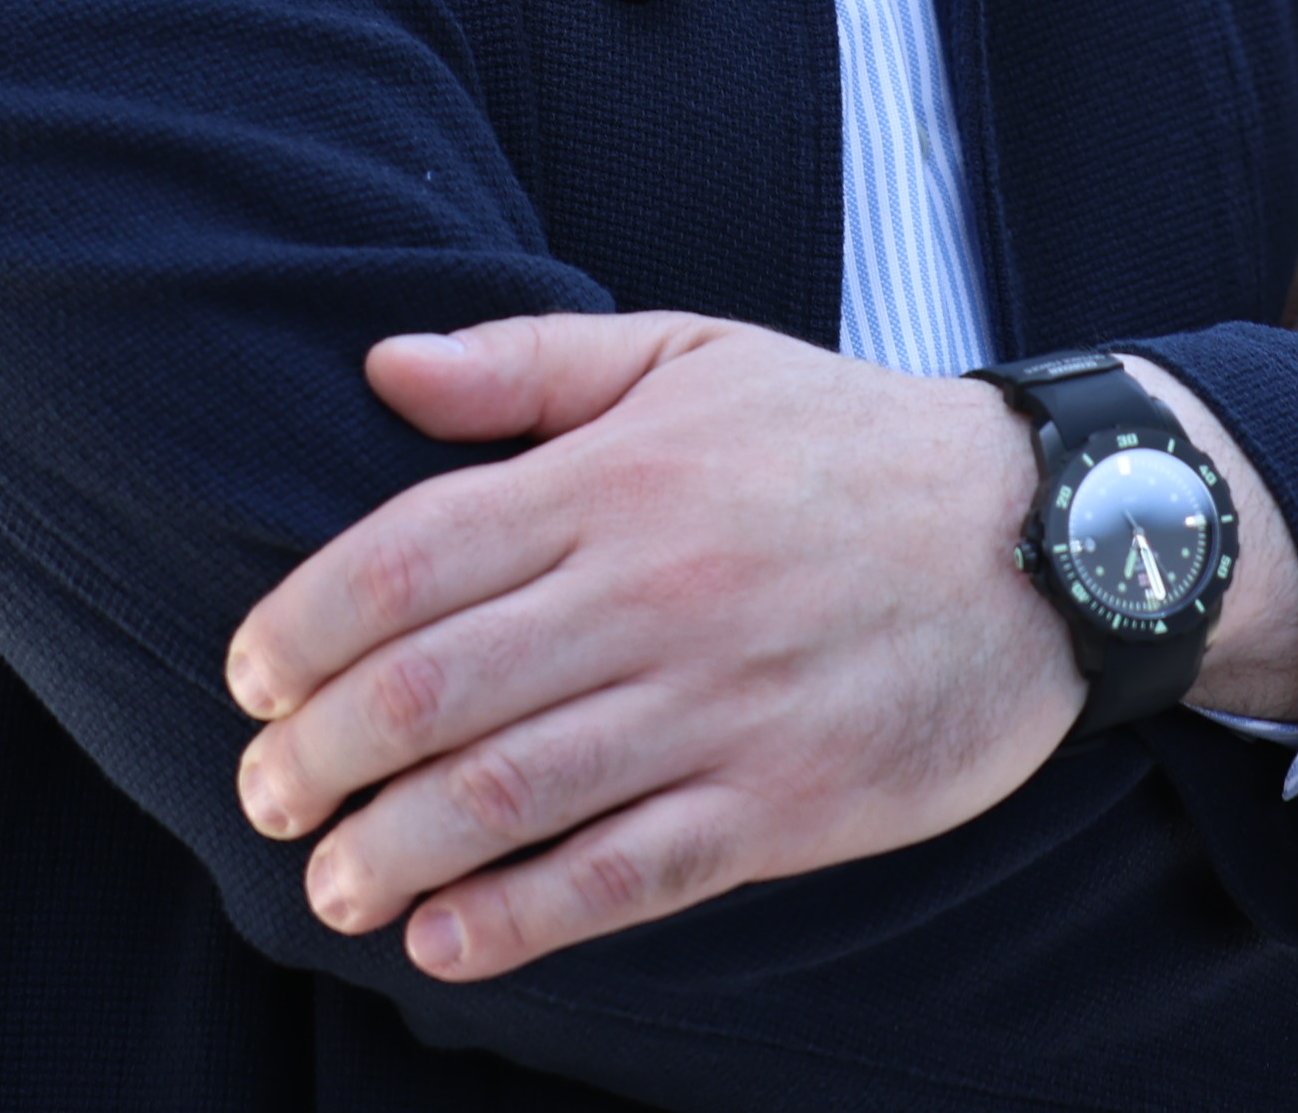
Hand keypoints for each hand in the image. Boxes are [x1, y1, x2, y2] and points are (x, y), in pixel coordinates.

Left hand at [221, 313, 1077, 982]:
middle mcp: (651, 589)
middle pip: (428, 691)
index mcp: (614, 476)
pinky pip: (622, 876)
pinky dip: (516, 920)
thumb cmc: (843, 440)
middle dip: (314, 759)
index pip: (404, 561)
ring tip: (331, 885)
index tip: (248, 680)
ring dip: (388, 854)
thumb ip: (526, 363)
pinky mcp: (783, 801)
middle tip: (266, 797)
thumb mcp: (691, 354)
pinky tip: (443, 942)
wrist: (1049, 534)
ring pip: (507, 795)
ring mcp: (717, 703)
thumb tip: (380, 366)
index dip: (295, 630)